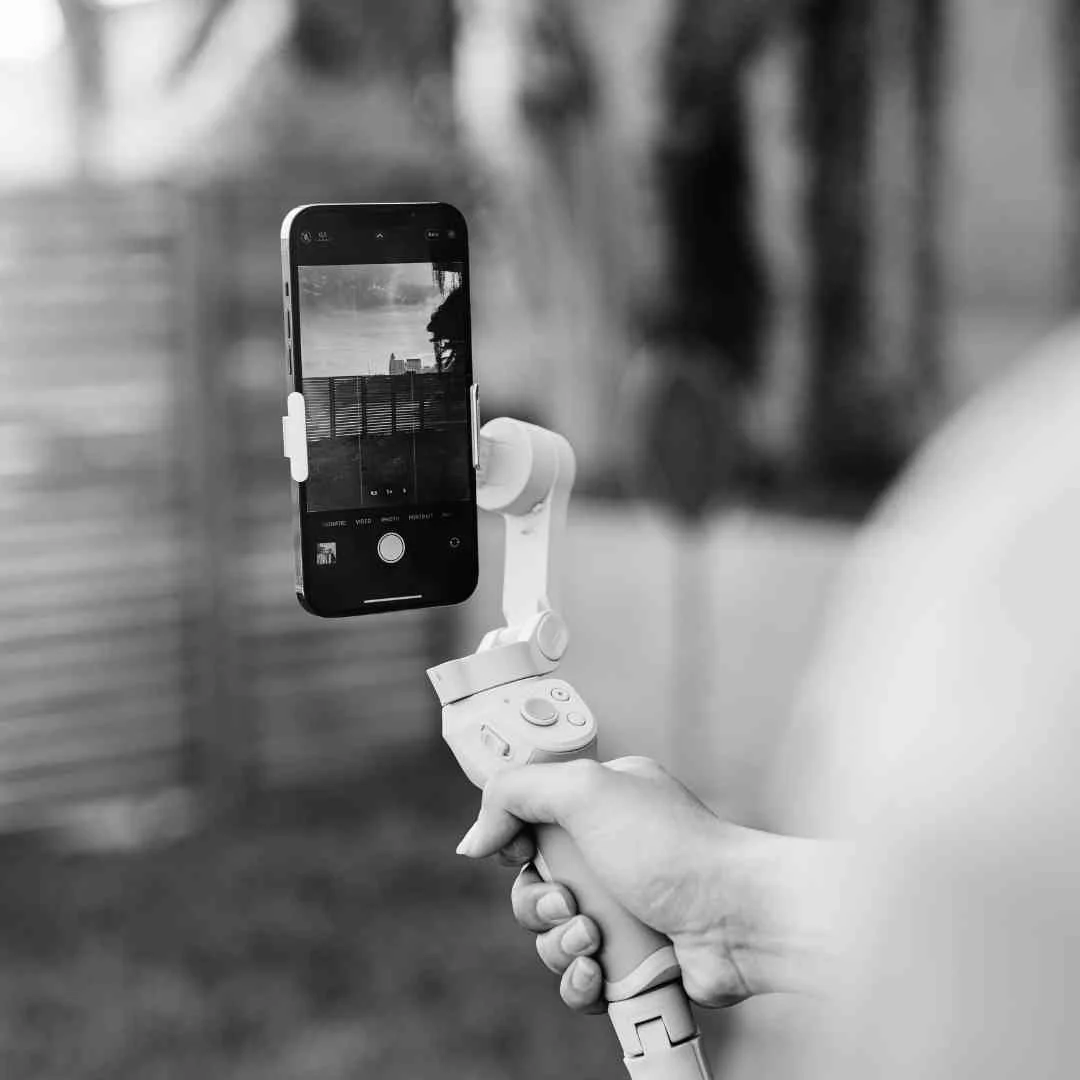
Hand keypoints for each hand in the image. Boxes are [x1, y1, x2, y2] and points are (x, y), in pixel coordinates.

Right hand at [456, 757, 815, 1010]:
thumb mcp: (585, 789)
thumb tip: (474, 839)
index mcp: (601, 802)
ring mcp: (622, 907)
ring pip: (550, 935)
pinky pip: (577, 977)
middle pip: (532, 882)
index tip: (518, 850)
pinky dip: (579, 980)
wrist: (737, 918)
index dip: (514, 840)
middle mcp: (609, 852)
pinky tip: (598, 972)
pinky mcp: (631, 958)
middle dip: (536, 901)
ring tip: (592, 938)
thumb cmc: (674, 847)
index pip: (530, 817)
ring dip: (558, 943)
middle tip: (567, 902)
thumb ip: (516, 794)